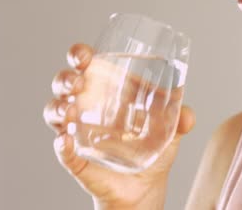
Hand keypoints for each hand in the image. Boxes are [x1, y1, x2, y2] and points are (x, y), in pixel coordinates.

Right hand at [43, 43, 195, 208]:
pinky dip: (62, 146)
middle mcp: (86, 105)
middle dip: (65, 79)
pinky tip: (66, 141)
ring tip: (70, 111)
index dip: (79, 54)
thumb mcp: (170, 129)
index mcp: (106, 89)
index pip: (85, 64)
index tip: (84, 55)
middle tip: (78, 82)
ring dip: (57, 108)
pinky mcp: (75, 157)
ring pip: (54, 112)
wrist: (145, 187)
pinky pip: (62, 150)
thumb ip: (181, 119)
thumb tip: (187, 116)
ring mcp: (77, 131)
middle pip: (64, 83)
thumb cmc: (151, 147)